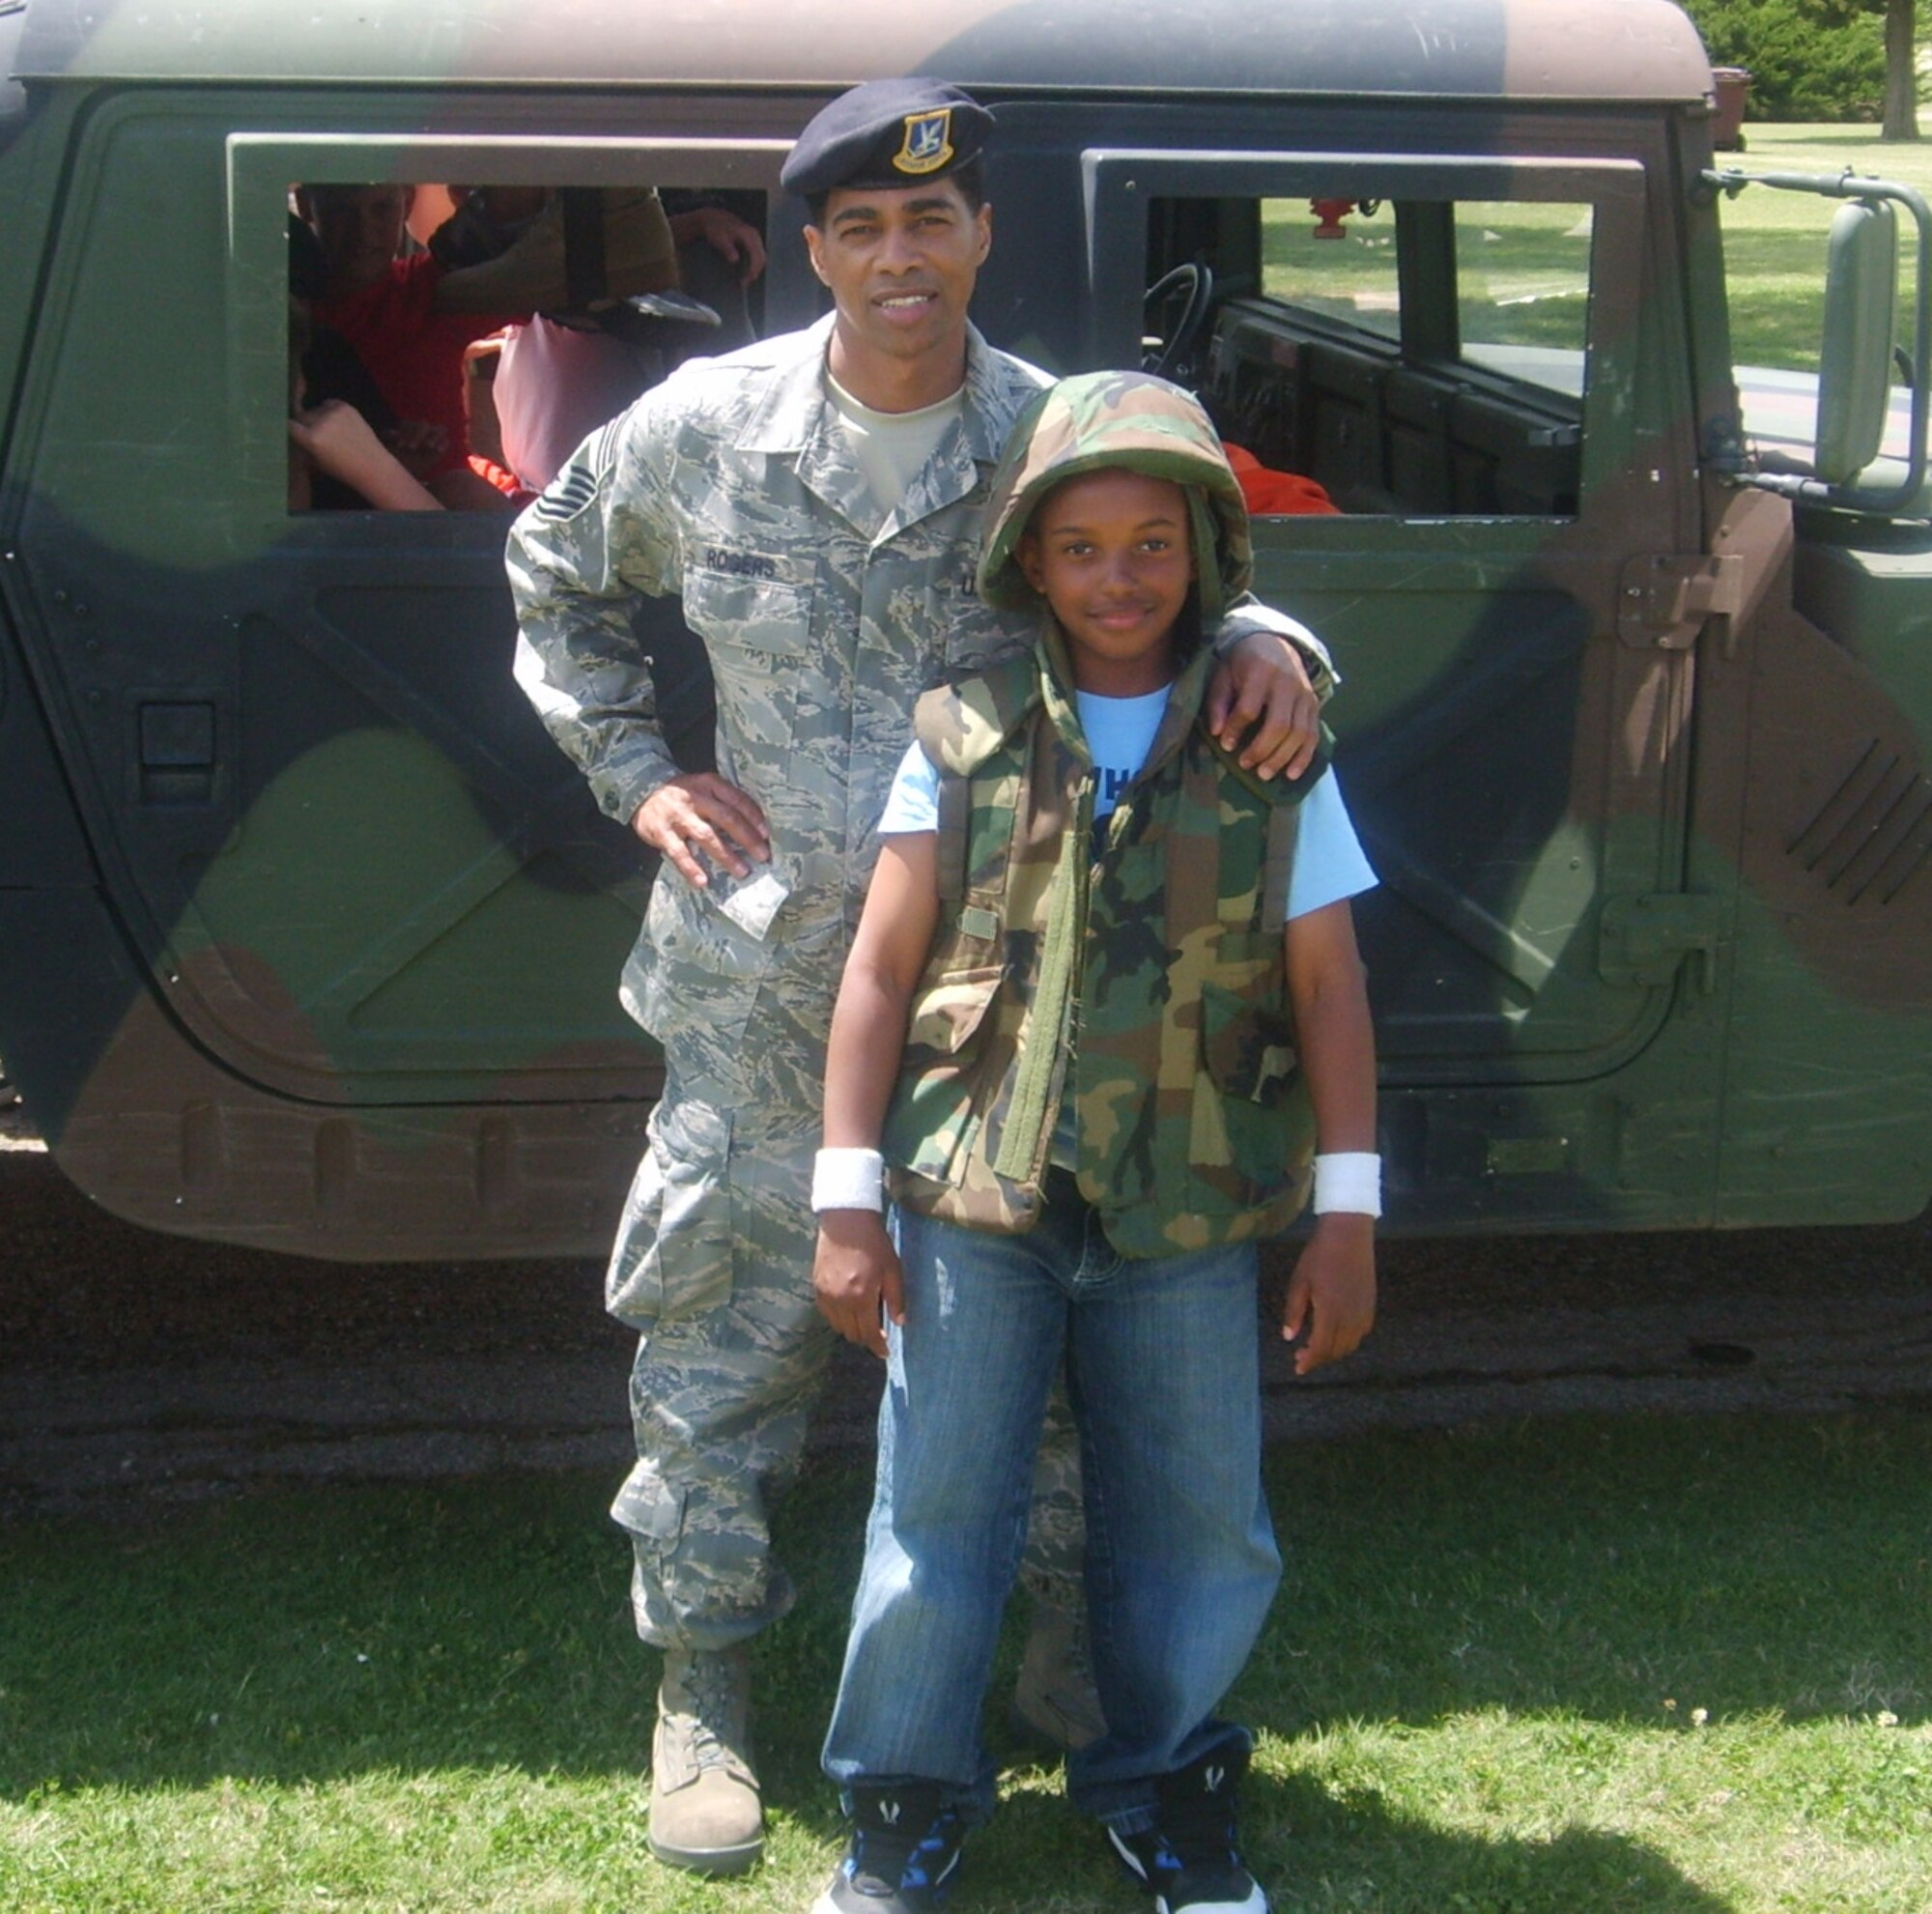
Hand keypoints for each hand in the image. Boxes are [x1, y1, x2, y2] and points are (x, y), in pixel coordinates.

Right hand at [289, 401, 440, 510]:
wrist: (373, 465)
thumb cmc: (343, 469)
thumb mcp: (316, 462)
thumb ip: (302, 446)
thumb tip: (290, 435)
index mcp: (312, 439)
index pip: (289, 425)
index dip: (289, 428)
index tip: (289, 430)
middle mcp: (320, 422)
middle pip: (302, 416)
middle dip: (304, 424)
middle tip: (312, 434)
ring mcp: (334, 412)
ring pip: (315, 409)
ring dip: (317, 417)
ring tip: (330, 431)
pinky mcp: (346, 406)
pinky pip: (329, 404)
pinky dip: (329, 411)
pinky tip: (338, 424)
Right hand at [631, 773, 769, 886]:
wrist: (641, 787)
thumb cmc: (682, 792)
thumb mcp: (703, 786)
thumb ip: (723, 801)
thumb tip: (753, 827)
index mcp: (708, 784)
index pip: (736, 799)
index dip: (753, 817)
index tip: (767, 834)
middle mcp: (695, 798)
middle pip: (726, 818)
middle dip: (747, 838)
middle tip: (763, 856)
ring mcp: (677, 816)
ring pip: (706, 836)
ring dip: (726, 856)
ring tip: (742, 871)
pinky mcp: (661, 832)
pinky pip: (679, 853)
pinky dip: (691, 868)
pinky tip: (703, 881)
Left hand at [669, 205, 767, 284]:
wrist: (714, 218)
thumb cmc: (715, 229)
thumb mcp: (718, 239)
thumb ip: (727, 249)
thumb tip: (735, 260)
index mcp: (749, 235)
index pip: (756, 256)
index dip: (752, 271)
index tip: (744, 282)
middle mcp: (755, 235)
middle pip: (761, 258)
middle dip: (754, 273)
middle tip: (743, 284)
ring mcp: (756, 237)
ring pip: (761, 258)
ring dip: (755, 270)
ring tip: (744, 280)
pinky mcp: (754, 241)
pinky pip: (758, 255)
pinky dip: (753, 265)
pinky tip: (746, 272)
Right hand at [814, 1210, 903, 1356]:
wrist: (846, 1221)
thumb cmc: (875, 1244)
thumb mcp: (893, 1270)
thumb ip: (896, 1299)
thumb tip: (899, 1323)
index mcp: (861, 1297)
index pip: (868, 1333)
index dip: (878, 1346)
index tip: (885, 1352)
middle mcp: (840, 1301)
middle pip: (852, 1334)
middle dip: (866, 1338)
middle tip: (877, 1333)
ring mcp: (826, 1294)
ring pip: (838, 1326)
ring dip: (851, 1328)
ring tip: (863, 1319)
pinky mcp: (817, 1287)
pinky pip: (827, 1313)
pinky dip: (838, 1317)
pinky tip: (848, 1309)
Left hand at [1206, 627, 1320, 780]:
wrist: (1274, 642)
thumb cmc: (1243, 663)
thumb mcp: (1223, 675)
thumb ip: (1218, 702)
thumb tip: (1218, 733)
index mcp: (1261, 673)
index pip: (1249, 709)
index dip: (1236, 730)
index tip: (1226, 746)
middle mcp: (1287, 683)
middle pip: (1279, 725)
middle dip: (1262, 750)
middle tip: (1246, 765)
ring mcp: (1305, 695)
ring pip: (1299, 733)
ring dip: (1282, 758)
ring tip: (1264, 775)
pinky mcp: (1314, 705)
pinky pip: (1313, 735)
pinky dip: (1304, 757)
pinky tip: (1291, 774)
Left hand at [1281, 1213, 1374, 1374]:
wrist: (1349, 1235)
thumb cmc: (1319, 1256)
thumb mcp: (1299, 1282)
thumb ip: (1294, 1312)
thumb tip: (1289, 1337)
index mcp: (1331, 1313)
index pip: (1321, 1349)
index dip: (1309, 1362)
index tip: (1298, 1368)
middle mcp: (1351, 1318)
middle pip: (1336, 1351)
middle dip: (1319, 1358)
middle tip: (1301, 1356)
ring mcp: (1364, 1312)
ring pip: (1350, 1345)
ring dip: (1334, 1351)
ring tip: (1316, 1347)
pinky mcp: (1371, 1306)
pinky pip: (1361, 1333)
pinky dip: (1347, 1341)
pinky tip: (1335, 1333)